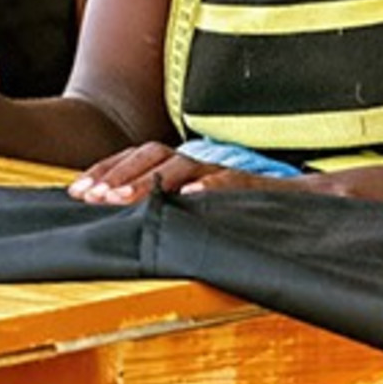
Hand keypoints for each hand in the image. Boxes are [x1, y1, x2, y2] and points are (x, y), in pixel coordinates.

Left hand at [69, 141, 306, 203]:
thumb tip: (115, 226)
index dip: (105, 172)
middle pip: (151, 156)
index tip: (76, 192)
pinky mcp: (254, 188)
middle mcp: (199, 165)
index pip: (136, 160)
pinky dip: (211, 188)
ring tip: (122, 199)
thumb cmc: (243, 214)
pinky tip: (189, 198)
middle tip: (90, 197)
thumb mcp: (193, 214)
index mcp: (181, 169)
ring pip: (183, 166)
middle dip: (117, 176)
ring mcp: (225, 172)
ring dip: (149, 181)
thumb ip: (162, 212)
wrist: (306, 210)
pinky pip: (232, 182)